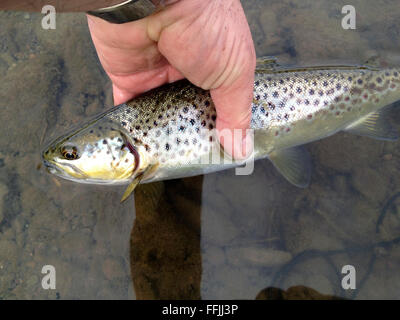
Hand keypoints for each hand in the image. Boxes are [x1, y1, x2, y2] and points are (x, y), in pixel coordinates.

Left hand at [87, 0, 255, 157]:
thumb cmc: (206, 24)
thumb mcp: (235, 72)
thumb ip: (236, 111)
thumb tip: (241, 146)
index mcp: (216, 67)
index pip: (220, 104)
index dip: (221, 127)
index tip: (222, 151)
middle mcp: (186, 72)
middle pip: (188, 112)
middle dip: (191, 133)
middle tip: (195, 159)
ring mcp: (157, 75)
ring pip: (159, 114)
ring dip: (162, 133)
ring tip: (169, 160)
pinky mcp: (129, 78)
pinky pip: (130, 109)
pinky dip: (134, 126)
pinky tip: (141, 145)